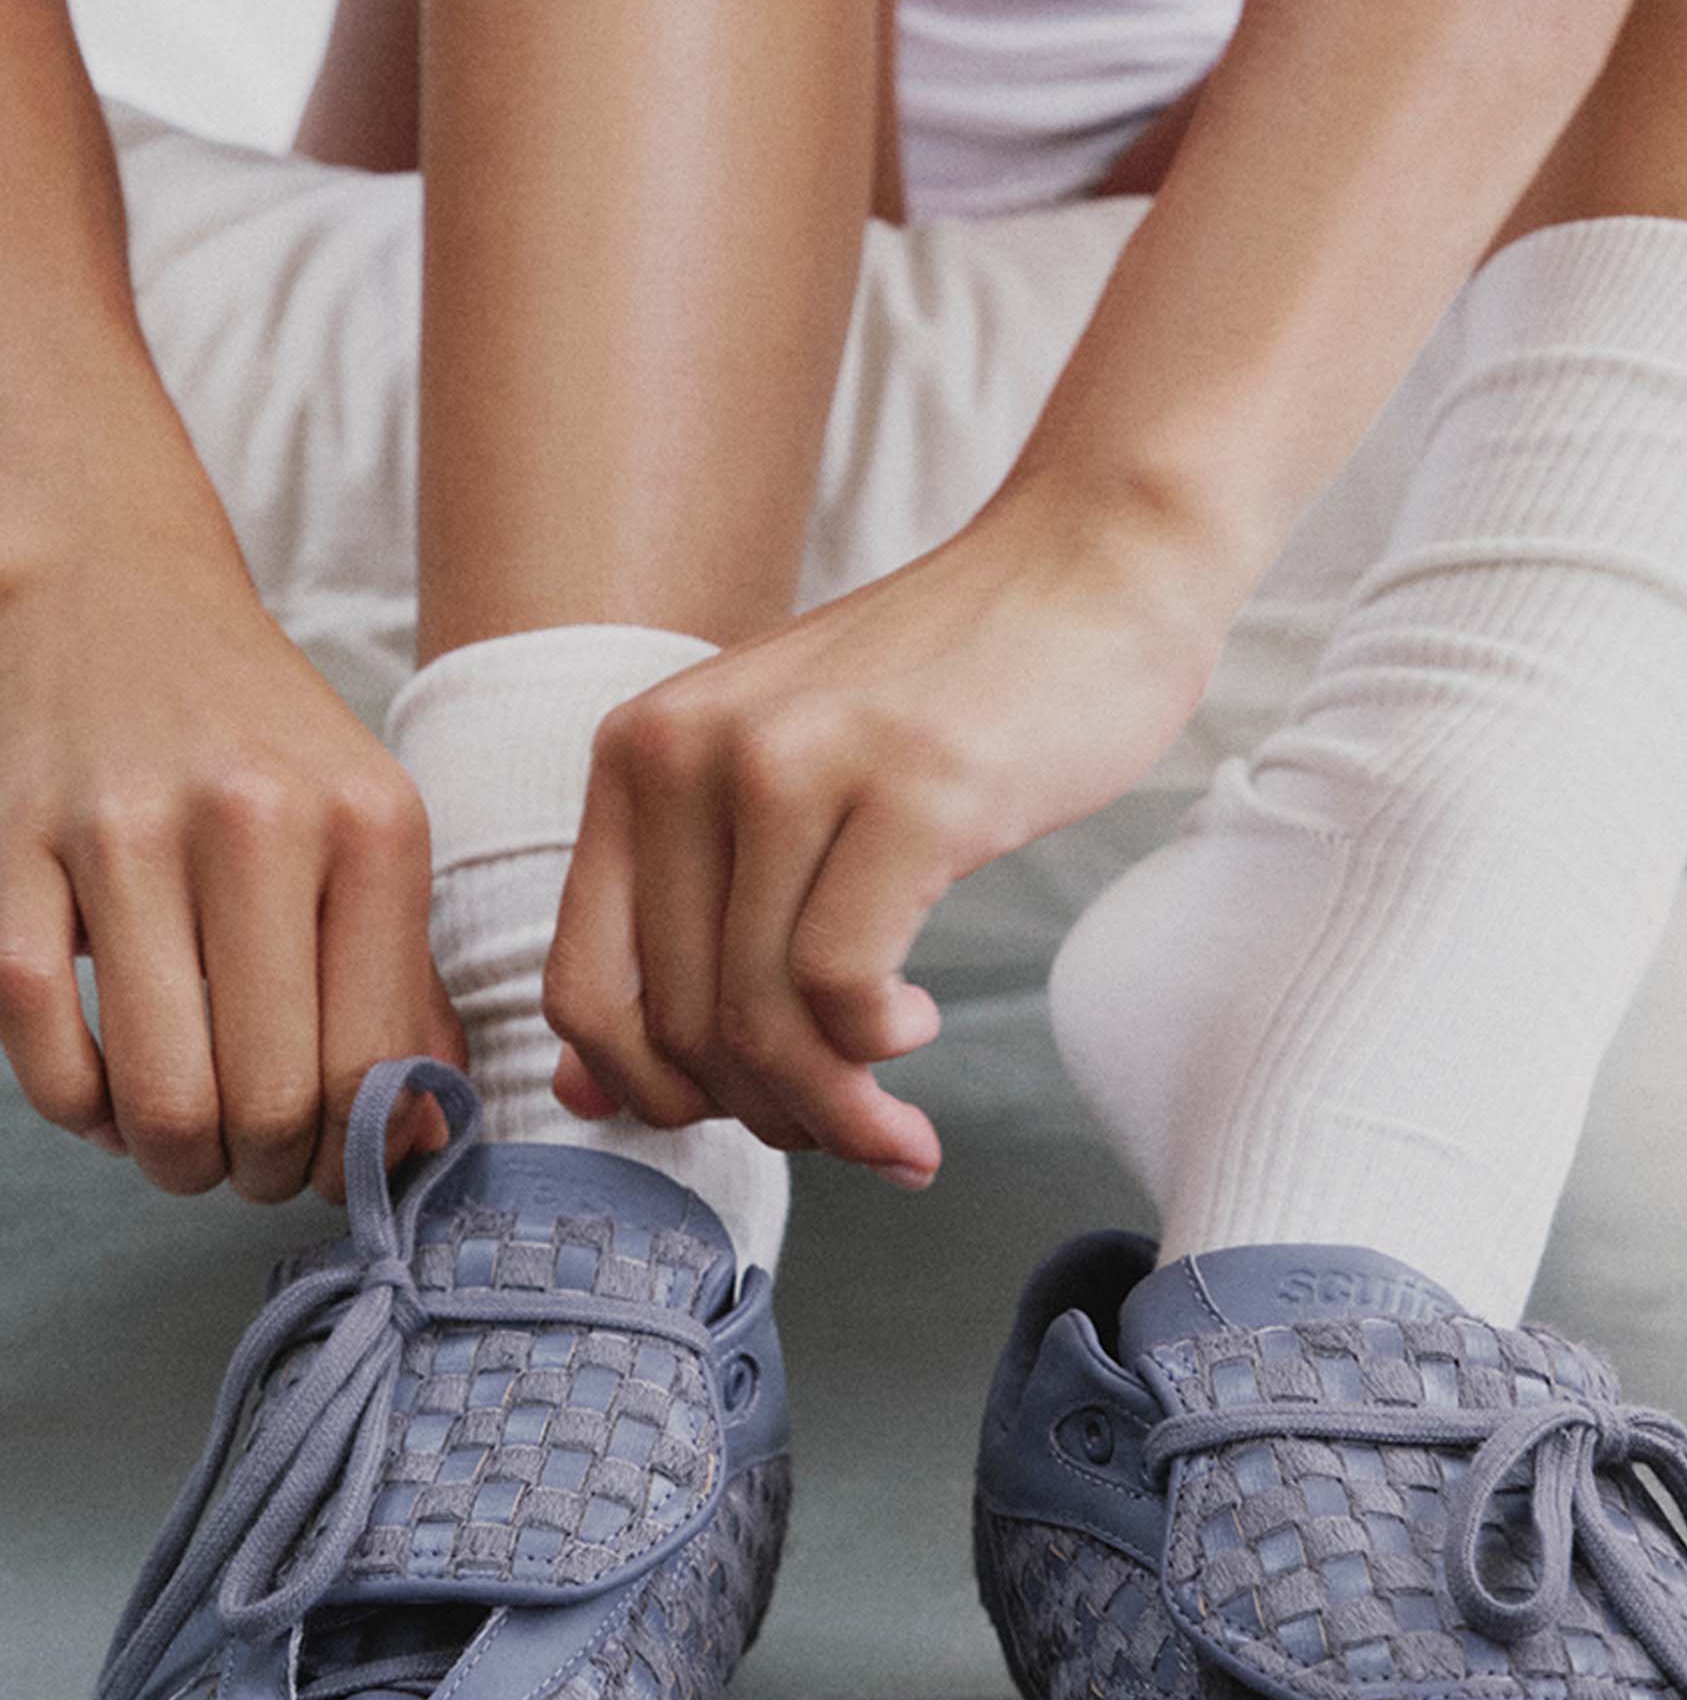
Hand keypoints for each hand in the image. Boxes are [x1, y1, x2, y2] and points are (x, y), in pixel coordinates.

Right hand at [0, 517, 463, 1201]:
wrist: (116, 594)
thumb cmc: (262, 743)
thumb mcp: (372, 835)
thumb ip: (405, 991)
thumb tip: (416, 1146)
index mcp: (370, 827)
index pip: (372, 1066)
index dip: (350, 1159)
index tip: (331, 1170)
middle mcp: (253, 824)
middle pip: (266, 1098)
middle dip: (261, 1174)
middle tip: (253, 1168)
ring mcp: (120, 835)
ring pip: (156, 1092)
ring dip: (173, 1159)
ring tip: (185, 1145)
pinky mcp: (9, 851)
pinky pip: (42, 1044)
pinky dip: (77, 1107)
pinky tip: (105, 1095)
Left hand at [543, 475, 1219, 1176]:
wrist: (1090, 564)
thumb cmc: (944, 694)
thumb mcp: (781, 784)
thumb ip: (688, 920)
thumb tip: (597, 1092)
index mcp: (638, 756)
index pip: (583, 987)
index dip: (648, 1093)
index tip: (730, 1122)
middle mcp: (689, 753)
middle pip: (681, 1022)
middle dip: (766, 1116)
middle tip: (844, 1135)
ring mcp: (795, 765)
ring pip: (761, 1018)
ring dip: (832, 1108)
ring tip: (892, 1125)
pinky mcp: (906, 790)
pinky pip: (843, 982)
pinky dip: (875, 1045)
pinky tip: (915, 1026)